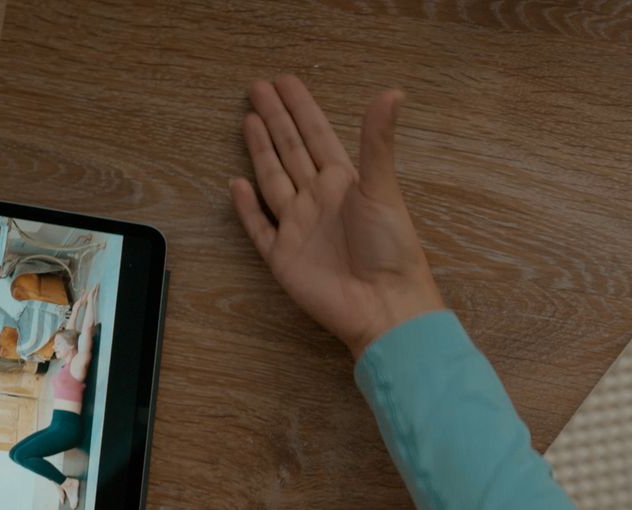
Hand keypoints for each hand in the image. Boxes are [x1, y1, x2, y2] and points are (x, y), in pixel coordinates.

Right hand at [230, 75, 444, 357]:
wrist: (383, 306)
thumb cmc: (391, 249)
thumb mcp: (382, 188)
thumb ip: (378, 140)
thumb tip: (394, 91)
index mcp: (343, 182)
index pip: (316, 135)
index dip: (300, 108)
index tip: (284, 81)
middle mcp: (319, 200)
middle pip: (290, 151)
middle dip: (275, 119)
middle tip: (256, 87)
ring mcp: (299, 227)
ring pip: (273, 181)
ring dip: (261, 151)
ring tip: (249, 121)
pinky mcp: (283, 257)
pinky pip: (259, 227)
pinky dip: (247, 208)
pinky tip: (237, 185)